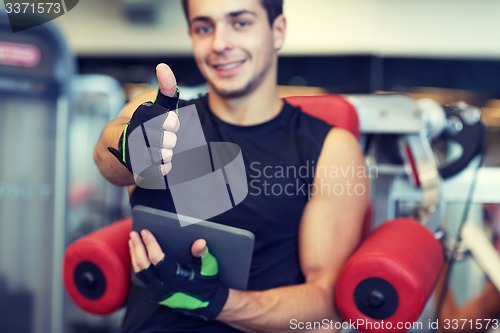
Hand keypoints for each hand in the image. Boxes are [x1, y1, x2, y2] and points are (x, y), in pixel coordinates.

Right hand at [108, 63, 180, 188]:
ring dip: (167, 153)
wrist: (117, 151)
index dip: (171, 123)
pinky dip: (164, 167)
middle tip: (165, 139)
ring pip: (166, 156)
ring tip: (160, 149)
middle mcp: (134, 136)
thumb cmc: (143, 126)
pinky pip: (162, 170)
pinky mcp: (136, 171)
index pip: (168, 121)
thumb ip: (164, 88)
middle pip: (169, 140)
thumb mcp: (155, 106)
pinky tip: (158, 161)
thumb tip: (163, 67)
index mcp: (140, 119)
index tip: (170, 123)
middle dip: (169, 139)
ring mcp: (134, 155)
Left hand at [129, 229, 228, 320]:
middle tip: (133, 233)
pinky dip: (139, 264)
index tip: (145, 232)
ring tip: (133, 241)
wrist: (208, 303)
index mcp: (176, 279)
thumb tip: (200, 242)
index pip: (156, 259)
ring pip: (140, 273)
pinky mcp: (157, 294)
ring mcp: (158, 293)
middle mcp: (164, 288)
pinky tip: (139, 254)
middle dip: (137, 247)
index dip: (150, 244)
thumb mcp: (208, 267)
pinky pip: (143, 278)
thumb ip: (202, 254)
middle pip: (143, 265)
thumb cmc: (208, 282)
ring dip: (134, 255)